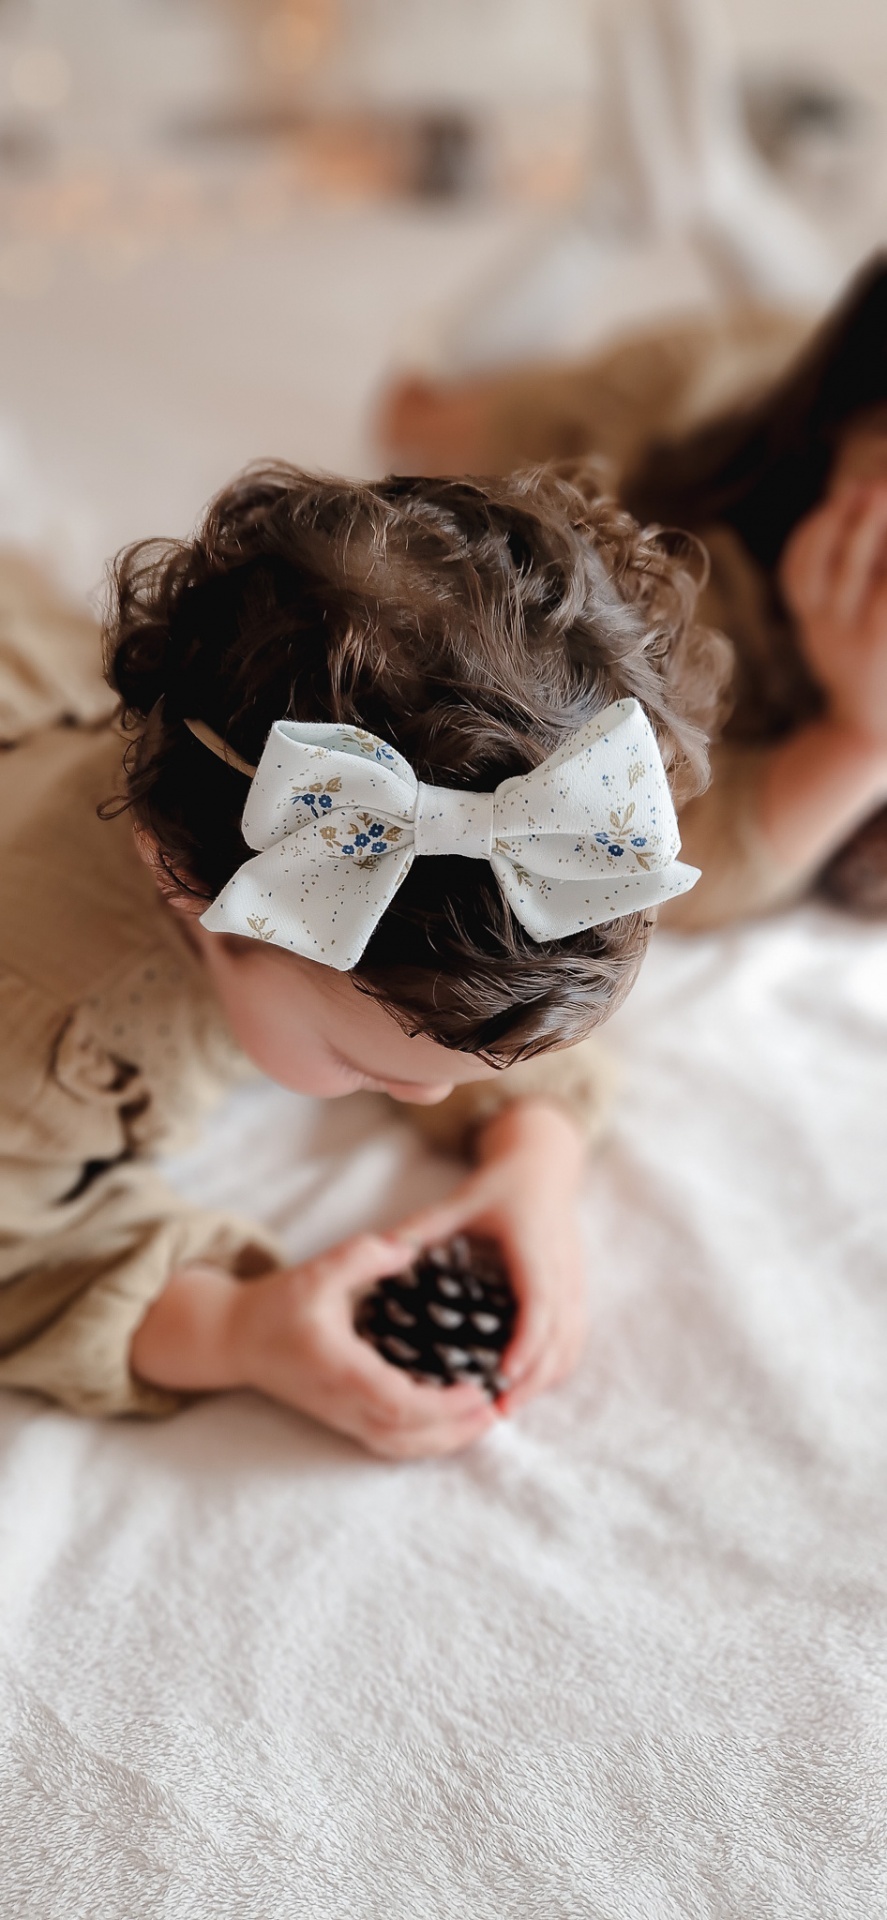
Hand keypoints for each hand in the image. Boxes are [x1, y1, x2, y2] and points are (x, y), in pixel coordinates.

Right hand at [131, 1235, 496, 1458]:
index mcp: (339, 1368)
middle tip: (499, 1407)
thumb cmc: (275, 1305)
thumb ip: (363, 1256)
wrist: (234, 1339)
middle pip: (406, 1435)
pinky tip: (453, 1426)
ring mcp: (342, 1416)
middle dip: (456, 1430)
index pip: (397, 1401)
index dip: (442, 1404)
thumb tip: (410, 1248)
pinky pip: (389, 1442)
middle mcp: (342, 1402)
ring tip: (486, 1420)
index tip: (477, 1387)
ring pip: (399, 1446)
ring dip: (445, 1442)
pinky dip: (425, 1442)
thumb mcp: (315, 1270)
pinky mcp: (342, 1418)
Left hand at [391, 1099, 587, 1417]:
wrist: (545, 1165)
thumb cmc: (500, 1184)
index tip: (502, 1374)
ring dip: (547, 1377)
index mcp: (534, 1248)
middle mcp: (561, 1269)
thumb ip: (421, 1227)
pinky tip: (530, 1383)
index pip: (539, 1305)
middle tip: (497, 1410)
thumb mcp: (459, 1201)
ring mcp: (574, 1281)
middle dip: (533, 1378)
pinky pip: (576, 1335)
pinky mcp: (577, 1288)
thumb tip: (380, 1252)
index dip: (525, 1344)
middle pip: (560, 1336)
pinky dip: (558, 1364)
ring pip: (573, 1341)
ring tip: (509, 1405)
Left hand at [779, 481, 886, 748]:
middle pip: (848, 571)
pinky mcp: (804, 624)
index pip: (886, 590)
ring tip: (853, 489)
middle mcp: (844, 637)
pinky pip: (795, 577)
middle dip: (864, 524)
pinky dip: (807, 541)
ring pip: (814, 571)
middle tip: (880, 485)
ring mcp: (818, 630)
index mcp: (880, 644)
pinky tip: (828, 512)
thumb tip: (884, 540)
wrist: (862, 725)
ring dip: (831, 524)